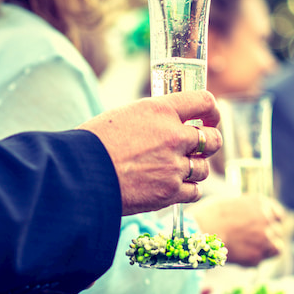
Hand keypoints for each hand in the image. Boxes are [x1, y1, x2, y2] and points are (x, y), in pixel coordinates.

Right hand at [79, 91, 221, 215]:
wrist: (80, 174)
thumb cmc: (93, 144)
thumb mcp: (125, 116)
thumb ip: (153, 119)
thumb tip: (167, 126)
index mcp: (161, 110)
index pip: (204, 101)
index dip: (212, 111)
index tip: (210, 118)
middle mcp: (174, 136)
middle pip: (213, 139)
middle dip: (209, 143)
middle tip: (198, 148)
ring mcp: (174, 166)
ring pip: (204, 168)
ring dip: (194, 169)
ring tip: (176, 170)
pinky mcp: (169, 192)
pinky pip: (195, 191)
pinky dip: (188, 190)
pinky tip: (174, 187)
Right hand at [190, 194, 288, 266]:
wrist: (201, 231)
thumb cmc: (209, 215)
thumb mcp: (231, 202)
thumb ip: (247, 209)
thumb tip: (248, 216)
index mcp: (261, 204)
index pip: (278, 215)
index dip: (271, 222)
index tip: (264, 227)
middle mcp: (267, 219)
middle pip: (277, 231)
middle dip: (267, 236)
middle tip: (251, 241)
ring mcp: (265, 238)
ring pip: (276, 247)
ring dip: (266, 249)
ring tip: (249, 250)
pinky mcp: (257, 256)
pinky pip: (261, 259)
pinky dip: (253, 259)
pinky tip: (239, 255)